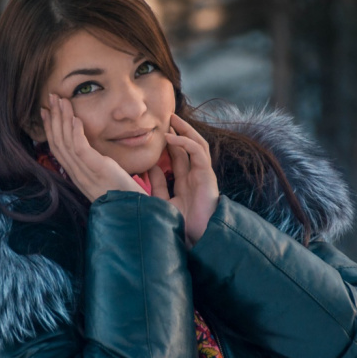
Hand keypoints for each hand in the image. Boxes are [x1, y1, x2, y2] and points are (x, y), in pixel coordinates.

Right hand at [41, 94, 142, 201]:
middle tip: (51, 98)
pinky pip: (80, 149)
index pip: (58, 149)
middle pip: (58, 142)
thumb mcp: (107, 179)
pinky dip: (75, 132)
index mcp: (78, 175)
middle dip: (54, 118)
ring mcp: (86, 173)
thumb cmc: (125, 198)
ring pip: (66, 143)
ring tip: (61, 100)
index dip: (51, 129)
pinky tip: (74, 118)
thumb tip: (96, 155)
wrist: (135, 215)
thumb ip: (98, 167)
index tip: (47, 111)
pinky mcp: (98, 170)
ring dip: (63, 118)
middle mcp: (77, 174)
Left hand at [148, 114, 218, 246]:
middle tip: (167, 118)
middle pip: (189, 148)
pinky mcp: (207, 175)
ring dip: (185, 131)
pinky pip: (198, 153)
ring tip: (172, 119)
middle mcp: (196, 177)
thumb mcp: (163, 202)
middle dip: (179, 131)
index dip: (170, 145)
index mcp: (186, 184)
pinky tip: (172, 138)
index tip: (158, 134)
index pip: (179, 159)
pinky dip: (185, 143)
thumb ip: (158, 186)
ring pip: (197, 145)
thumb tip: (149, 168)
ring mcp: (203, 175)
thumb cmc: (181, 226)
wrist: (197, 239)